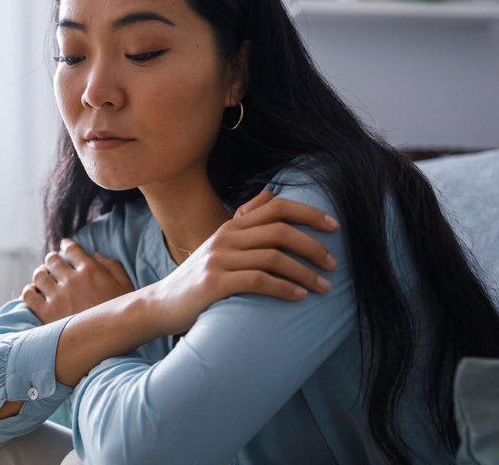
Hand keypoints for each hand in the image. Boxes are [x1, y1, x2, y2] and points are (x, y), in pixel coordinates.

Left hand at [22, 239, 134, 323]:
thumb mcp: (126, 285)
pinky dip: (30, 291)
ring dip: (41, 274)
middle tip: (54, 266)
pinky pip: (28, 295)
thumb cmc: (124, 316)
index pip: (71, 248)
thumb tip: (96, 255)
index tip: (65, 247)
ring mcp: (58, 297)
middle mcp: (72, 280)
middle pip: (52, 259)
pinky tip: (36, 294)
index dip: (67, 245)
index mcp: (91, 270)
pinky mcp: (47, 315)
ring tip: (45, 279)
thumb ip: (112, 266)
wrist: (114, 341)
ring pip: (39, 275)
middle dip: (53, 260)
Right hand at [139, 191, 339, 335]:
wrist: (164, 304)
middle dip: (313, 245)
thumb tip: (270, 194)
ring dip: (305, 272)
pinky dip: (284, 288)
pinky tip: (299, 297)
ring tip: (323, 286)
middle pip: (280, 231)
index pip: (276, 207)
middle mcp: (226, 237)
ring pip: (273, 257)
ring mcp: (218, 259)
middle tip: (333, 264)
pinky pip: (257, 281)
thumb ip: (245, 220)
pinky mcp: (214, 283)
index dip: (308, 213)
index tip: (334, 226)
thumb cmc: (200, 278)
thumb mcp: (221, 244)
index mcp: (232, 226)